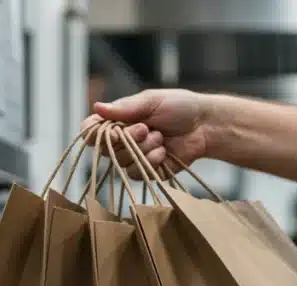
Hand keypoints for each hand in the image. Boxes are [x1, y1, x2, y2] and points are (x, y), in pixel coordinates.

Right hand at [80, 89, 213, 176]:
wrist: (205, 126)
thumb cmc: (180, 107)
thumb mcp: (151, 101)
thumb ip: (125, 107)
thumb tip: (97, 107)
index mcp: (119, 120)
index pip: (91, 130)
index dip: (92, 132)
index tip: (108, 129)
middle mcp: (122, 140)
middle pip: (105, 149)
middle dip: (127, 139)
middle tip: (145, 128)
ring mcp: (134, 157)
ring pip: (121, 163)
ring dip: (142, 149)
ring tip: (160, 137)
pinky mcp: (147, 172)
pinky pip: (137, 173)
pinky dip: (151, 161)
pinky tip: (164, 151)